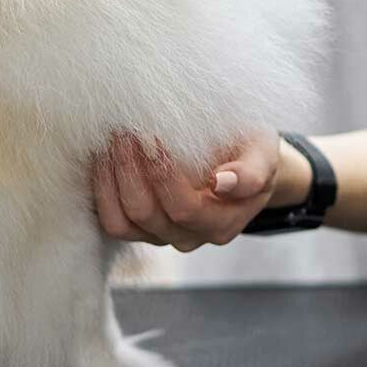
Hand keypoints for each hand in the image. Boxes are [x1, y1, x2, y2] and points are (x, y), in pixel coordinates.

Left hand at [92, 130, 277, 250]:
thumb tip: (224, 183)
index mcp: (223, 222)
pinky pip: (112, 219)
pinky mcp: (139, 228)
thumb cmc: (250, 151)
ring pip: (124, 221)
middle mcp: (190, 236)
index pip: (185, 208)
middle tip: (126, 130)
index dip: (164, 175)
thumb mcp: (263, 154)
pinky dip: (103, 189)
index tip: (153, 136)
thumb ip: (251, 172)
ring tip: (114, 139)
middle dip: (132, 169)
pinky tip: (103, 156)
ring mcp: (161, 235)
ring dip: (113, 178)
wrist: (240, 160)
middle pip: (148, 214)